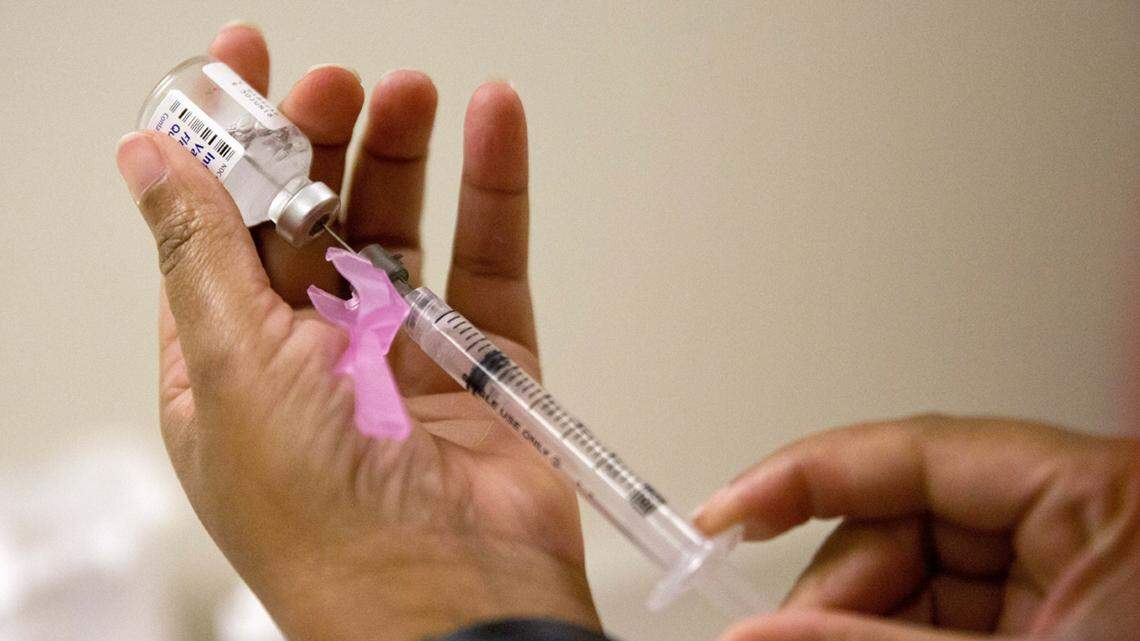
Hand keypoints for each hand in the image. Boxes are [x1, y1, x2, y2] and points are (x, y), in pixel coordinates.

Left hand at [116, 23, 597, 640]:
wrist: (450, 599)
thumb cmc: (324, 521)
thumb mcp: (235, 367)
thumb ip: (199, 252)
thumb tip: (145, 159)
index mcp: (231, 366)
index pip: (218, 230)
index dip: (226, 146)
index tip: (244, 64)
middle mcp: (313, 359)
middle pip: (313, 223)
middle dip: (321, 146)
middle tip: (338, 86)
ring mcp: (401, 359)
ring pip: (402, 234)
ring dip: (404, 158)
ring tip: (411, 93)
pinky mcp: (482, 364)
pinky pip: (488, 262)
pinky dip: (494, 192)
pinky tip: (494, 125)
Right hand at [695, 415, 1139, 640]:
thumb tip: (761, 633)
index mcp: (1098, 496)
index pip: (915, 450)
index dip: (805, 473)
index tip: (729, 512)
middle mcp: (1079, 520)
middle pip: (906, 515)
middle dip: (836, 583)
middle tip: (781, 638)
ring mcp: (1065, 574)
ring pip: (915, 571)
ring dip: (858, 619)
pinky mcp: (1054, 619)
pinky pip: (942, 614)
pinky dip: (894, 637)